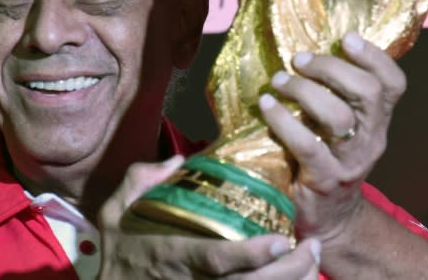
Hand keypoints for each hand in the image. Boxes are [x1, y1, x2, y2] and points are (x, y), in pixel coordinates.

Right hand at [98, 155, 321, 278]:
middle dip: (287, 271)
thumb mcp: (114, 212)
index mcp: (173, 254)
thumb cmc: (117, 253)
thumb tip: (177, 160)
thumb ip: (140, 180)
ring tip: (312, 258)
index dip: (251, 254)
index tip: (282, 240)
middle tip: (313, 246)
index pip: (217, 258)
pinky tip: (297, 277)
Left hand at [258, 32, 405, 243]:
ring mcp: (349, 162)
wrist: (331, 221)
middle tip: (298, 59)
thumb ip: (337, 97)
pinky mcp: (324, 180)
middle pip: (367, 93)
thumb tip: (306, 51)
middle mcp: (370, 140)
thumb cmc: (328, 161)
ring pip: (338, 116)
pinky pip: (306, 145)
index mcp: (377, 122)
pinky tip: (267, 106)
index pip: (393, 85)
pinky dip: (283, 120)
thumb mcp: (343, 130)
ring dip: (304, 90)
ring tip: (279, 81)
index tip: (346, 38)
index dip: (375, 57)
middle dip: (331, 67)